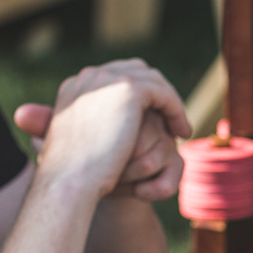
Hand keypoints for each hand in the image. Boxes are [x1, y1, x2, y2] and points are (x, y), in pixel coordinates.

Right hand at [33, 60, 190, 200]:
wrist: (69, 180)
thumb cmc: (70, 175)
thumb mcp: (74, 144)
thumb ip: (87, 127)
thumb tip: (100, 131)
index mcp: (74, 87)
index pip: (113, 77)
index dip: (136, 95)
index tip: (151, 117)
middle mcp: (89, 77)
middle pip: (134, 71)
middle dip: (155, 92)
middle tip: (169, 118)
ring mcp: (108, 79)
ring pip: (152, 81)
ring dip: (169, 102)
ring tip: (180, 128)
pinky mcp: (129, 88)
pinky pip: (163, 94)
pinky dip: (176, 110)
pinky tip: (183, 133)